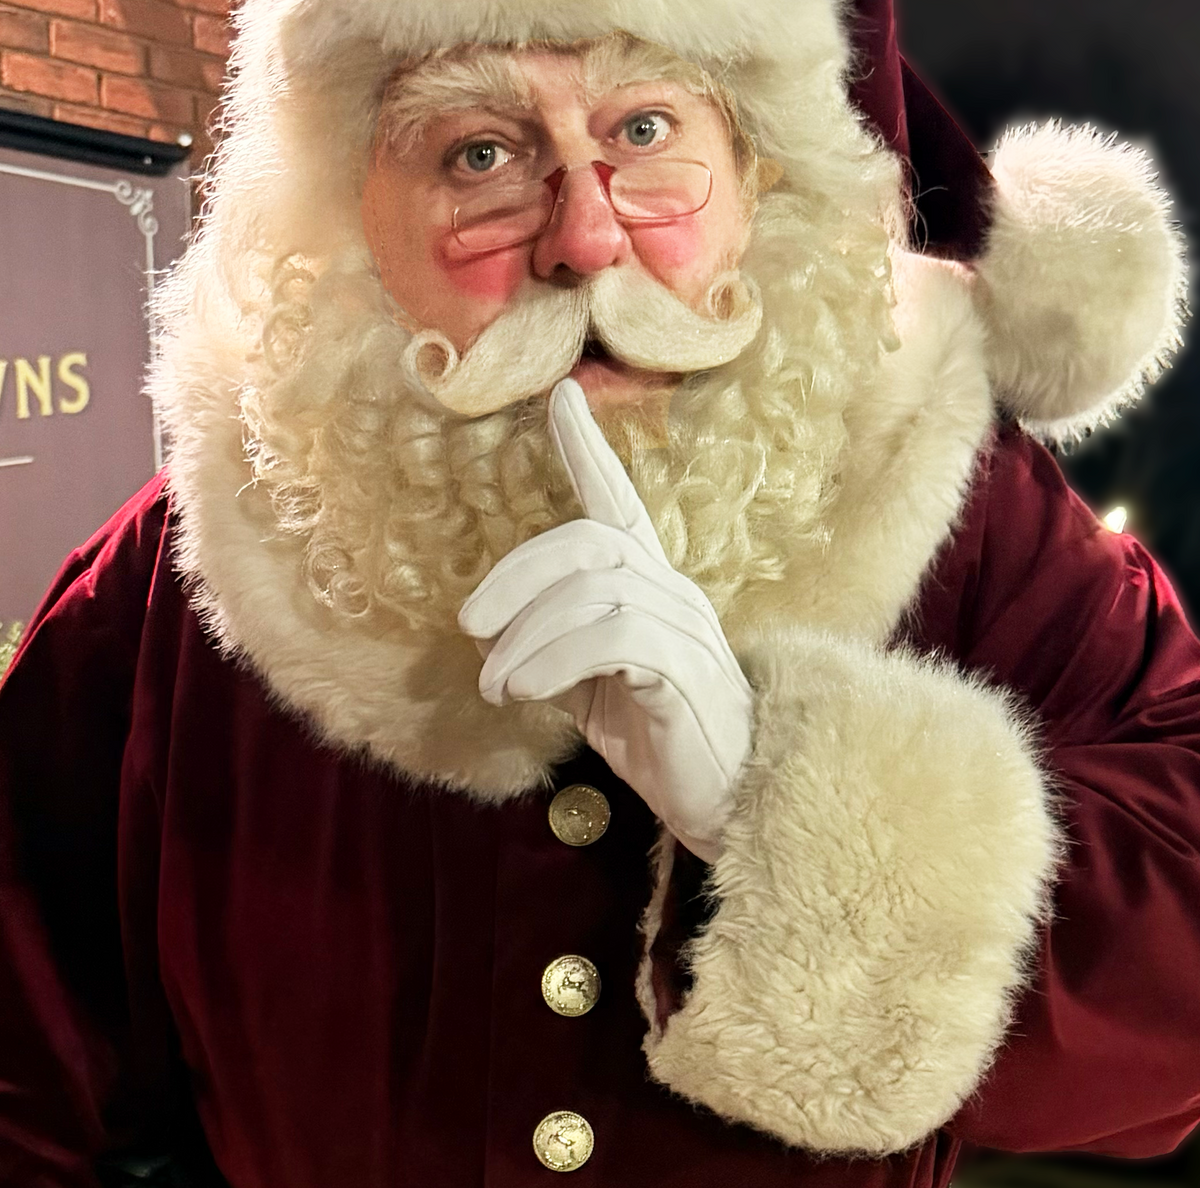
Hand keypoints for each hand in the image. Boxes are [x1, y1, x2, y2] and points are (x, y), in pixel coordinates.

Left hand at [458, 379, 753, 860]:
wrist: (728, 804)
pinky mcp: (686, 672)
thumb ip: (546, 648)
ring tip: (495, 685)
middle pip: (587, 542)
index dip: (586, 449)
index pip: (617, 501)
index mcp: (648, 585)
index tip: (560, 396)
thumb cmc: (659, 738)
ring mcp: (685, 629)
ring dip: (526, 636)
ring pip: (594, 593)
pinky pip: (615, 640)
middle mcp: (672, 591)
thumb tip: (486, 631)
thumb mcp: (588, 687)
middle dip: (516, 575)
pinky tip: (524, 690)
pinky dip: (555, 660)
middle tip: (471, 626)